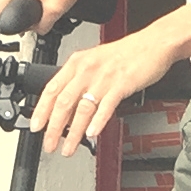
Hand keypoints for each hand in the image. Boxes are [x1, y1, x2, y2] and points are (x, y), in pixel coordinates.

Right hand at [1, 0, 86, 32]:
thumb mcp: (54, 11)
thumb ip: (42, 27)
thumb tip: (37, 32)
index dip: (9, 21)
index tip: (19, 25)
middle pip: (6, 5)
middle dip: (17, 15)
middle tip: (32, 18)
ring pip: (13, 1)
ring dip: (22, 8)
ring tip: (36, 10)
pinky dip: (27, 2)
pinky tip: (37, 4)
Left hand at [29, 24, 178, 156]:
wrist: (154, 43)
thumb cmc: (127, 54)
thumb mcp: (95, 62)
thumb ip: (80, 82)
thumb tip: (66, 107)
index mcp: (78, 63)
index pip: (52, 89)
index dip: (42, 110)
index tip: (36, 127)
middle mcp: (88, 69)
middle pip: (64, 102)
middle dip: (54, 128)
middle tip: (49, 144)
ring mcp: (104, 77)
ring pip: (83, 108)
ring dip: (73, 132)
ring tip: (69, 147)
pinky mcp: (122, 84)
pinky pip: (106, 106)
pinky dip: (97, 122)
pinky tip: (92, 134)